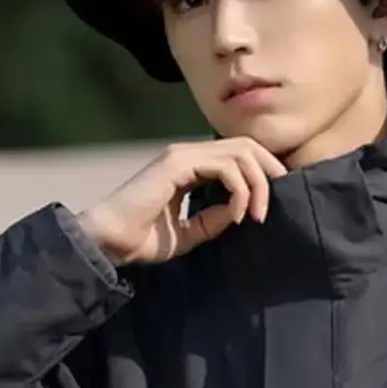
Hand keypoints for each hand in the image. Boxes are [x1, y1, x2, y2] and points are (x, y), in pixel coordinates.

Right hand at [76, 137, 288, 265]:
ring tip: (257, 215)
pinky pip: (225, 167)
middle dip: (269, 171)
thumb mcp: (189, 233)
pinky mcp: (178, 163)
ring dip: (257, 185)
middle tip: (276, 202)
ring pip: (240, 153)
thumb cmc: (142, 240)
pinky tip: (238, 214)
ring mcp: (182, 155)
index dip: (263, 172)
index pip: (237, 154)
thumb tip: (241, 210)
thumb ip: (214, 219)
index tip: (272, 202)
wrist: (110, 241)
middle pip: (246, 145)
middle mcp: (188, 155)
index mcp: (190, 167)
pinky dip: (240, 190)